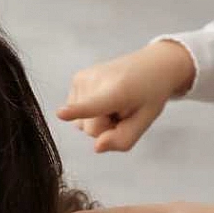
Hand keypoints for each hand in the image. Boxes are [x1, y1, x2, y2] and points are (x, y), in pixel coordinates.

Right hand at [56, 40, 195, 152]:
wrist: (152, 64)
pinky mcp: (77, 79)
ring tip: (115, 103)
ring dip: (98, 120)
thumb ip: (122, 140)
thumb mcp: (145, 121)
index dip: (76, 111)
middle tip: (123, 110)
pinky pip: (76, 113)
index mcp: (117, 91)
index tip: (61, 113)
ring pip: (80, 123)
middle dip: (106, 127)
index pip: (93, 105)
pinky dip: (90, 111)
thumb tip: (96, 147)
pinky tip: (105, 99)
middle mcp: (95, 80)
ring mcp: (82, 78)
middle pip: (90, 129)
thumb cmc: (149, 94)